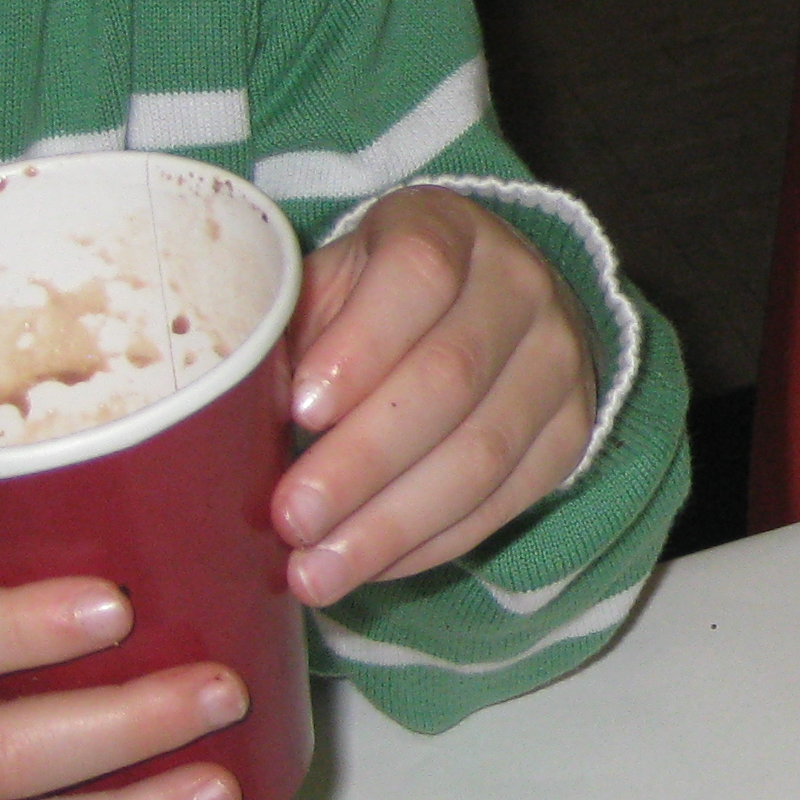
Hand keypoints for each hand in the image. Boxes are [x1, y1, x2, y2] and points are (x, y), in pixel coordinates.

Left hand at [280, 187, 597, 604]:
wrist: (484, 303)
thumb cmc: (373, 299)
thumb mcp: (328, 283)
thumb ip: (291, 331)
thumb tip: (228, 420)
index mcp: (447, 228)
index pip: (418, 276)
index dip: (361, 346)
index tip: (301, 410)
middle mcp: (521, 286)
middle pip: (450, 378)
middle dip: (363, 460)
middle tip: (291, 518)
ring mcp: (558, 361)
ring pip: (482, 453)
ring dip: (392, 523)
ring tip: (318, 571)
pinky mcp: (571, 432)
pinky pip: (506, 500)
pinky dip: (431, 543)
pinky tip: (371, 566)